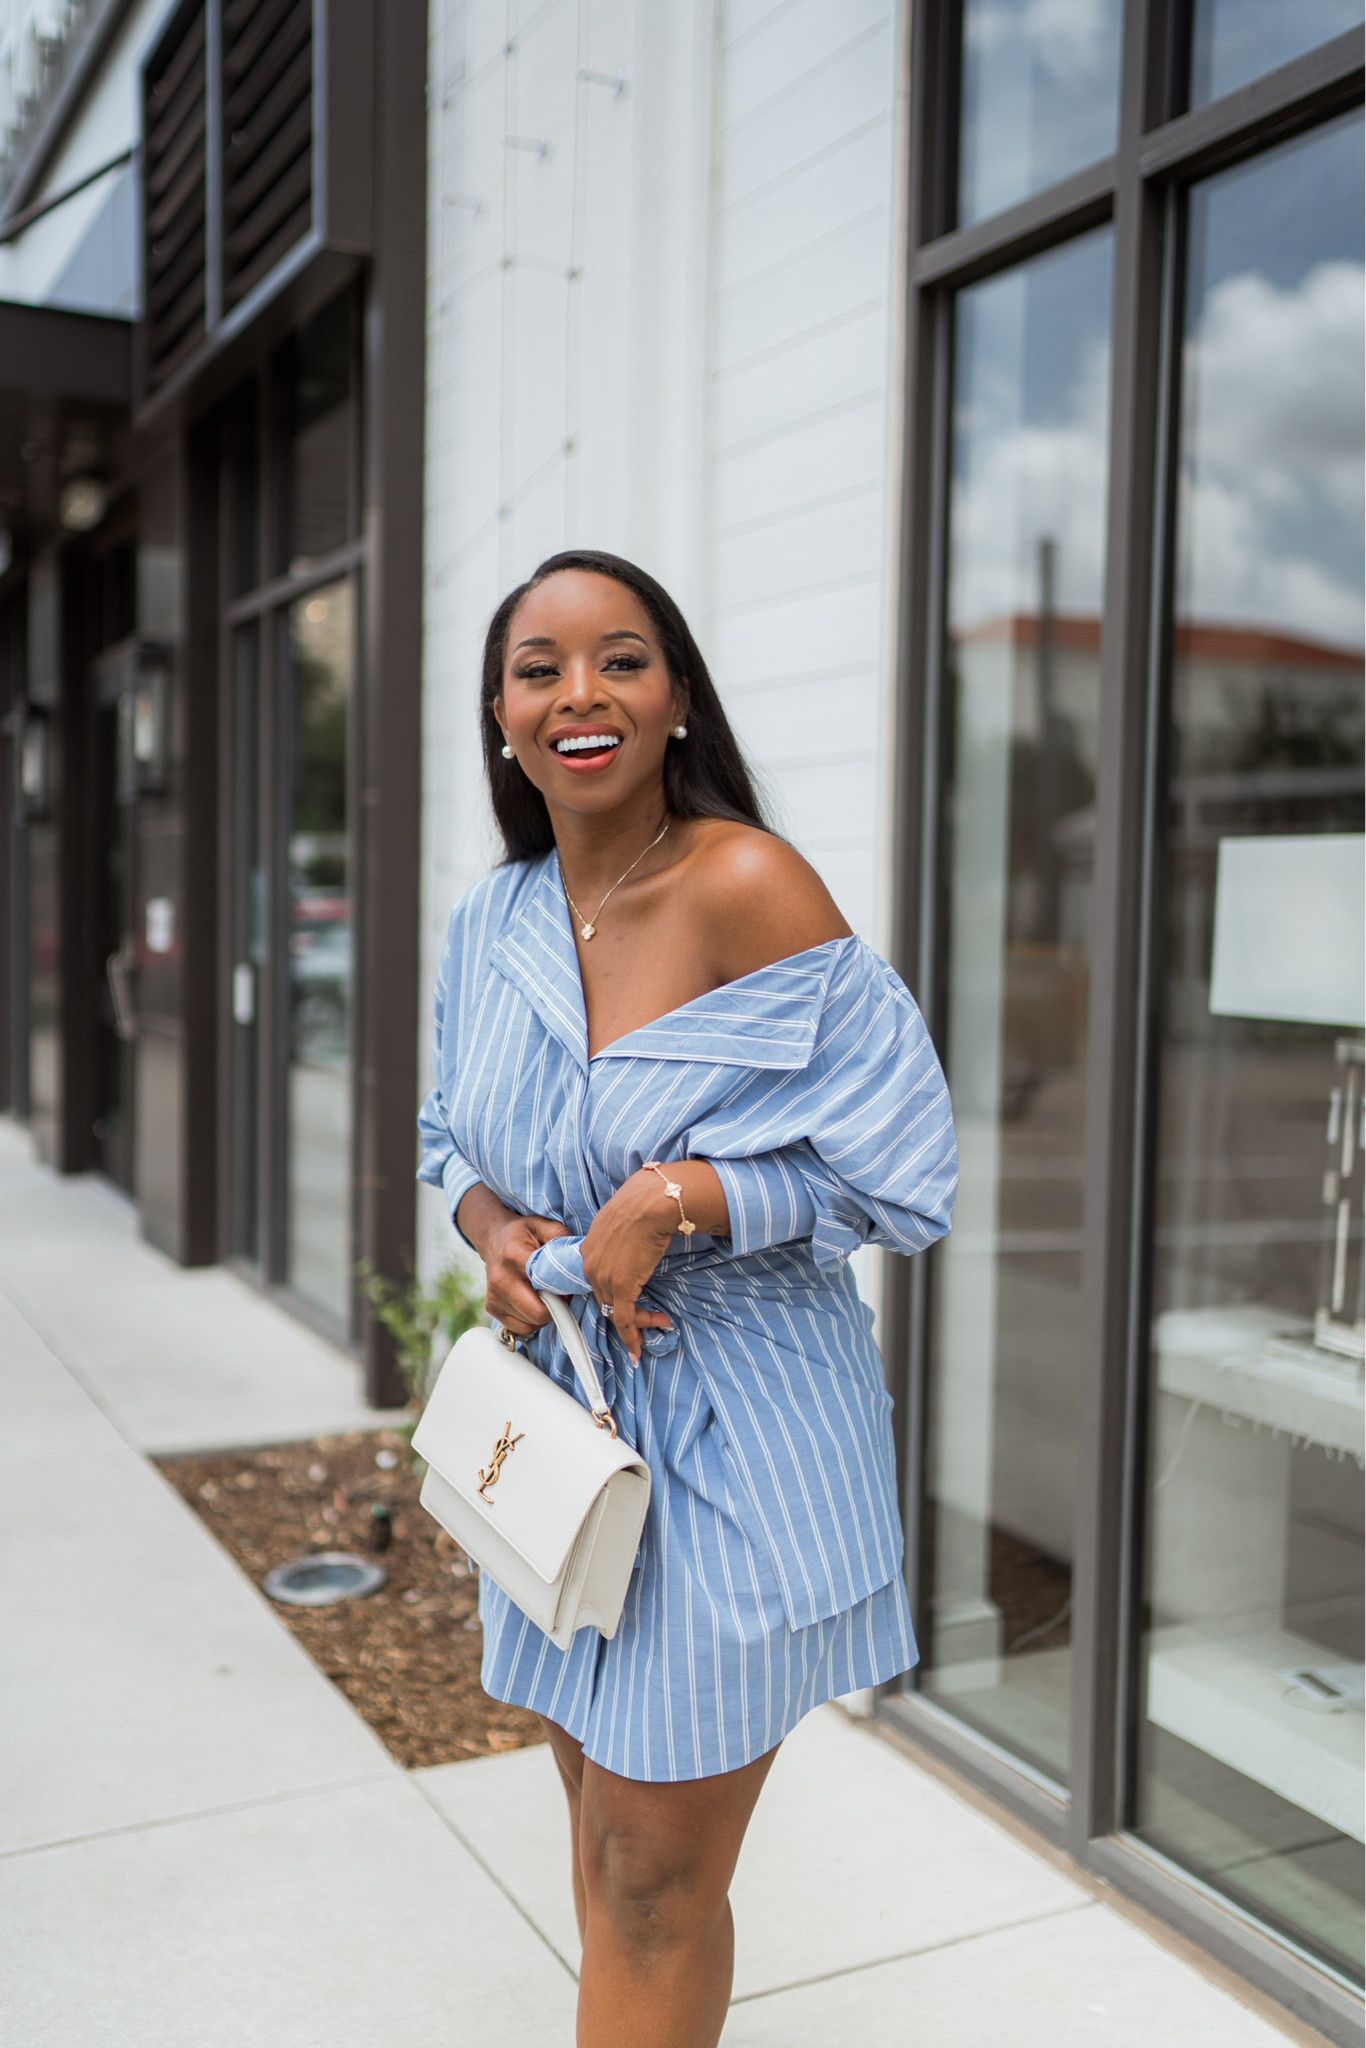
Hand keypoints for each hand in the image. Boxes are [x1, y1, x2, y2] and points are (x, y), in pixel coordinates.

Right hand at [456, 1184, 567, 1335]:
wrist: (494, 1238)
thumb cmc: (523, 1234)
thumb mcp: (544, 1226)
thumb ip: (562, 1238)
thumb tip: (577, 1262)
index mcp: (514, 1257)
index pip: (545, 1291)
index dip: (563, 1293)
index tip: (566, 1286)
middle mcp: (500, 1279)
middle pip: (538, 1314)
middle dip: (555, 1308)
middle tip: (559, 1294)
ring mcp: (493, 1296)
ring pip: (531, 1324)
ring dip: (544, 1314)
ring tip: (544, 1294)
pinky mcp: (491, 1308)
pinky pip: (521, 1328)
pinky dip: (532, 1321)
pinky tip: (533, 1302)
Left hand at [581, 1171, 679, 1361]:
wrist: (653, 1202)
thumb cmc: (644, 1203)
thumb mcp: (622, 1219)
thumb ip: (619, 1236)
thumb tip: (632, 1241)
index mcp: (589, 1247)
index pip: (598, 1280)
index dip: (613, 1294)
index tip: (624, 1305)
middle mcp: (591, 1265)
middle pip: (605, 1298)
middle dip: (627, 1311)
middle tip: (650, 1318)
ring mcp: (604, 1277)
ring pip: (616, 1311)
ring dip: (638, 1323)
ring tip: (659, 1323)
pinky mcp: (621, 1287)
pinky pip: (623, 1319)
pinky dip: (631, 1336)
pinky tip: (638, 1348)